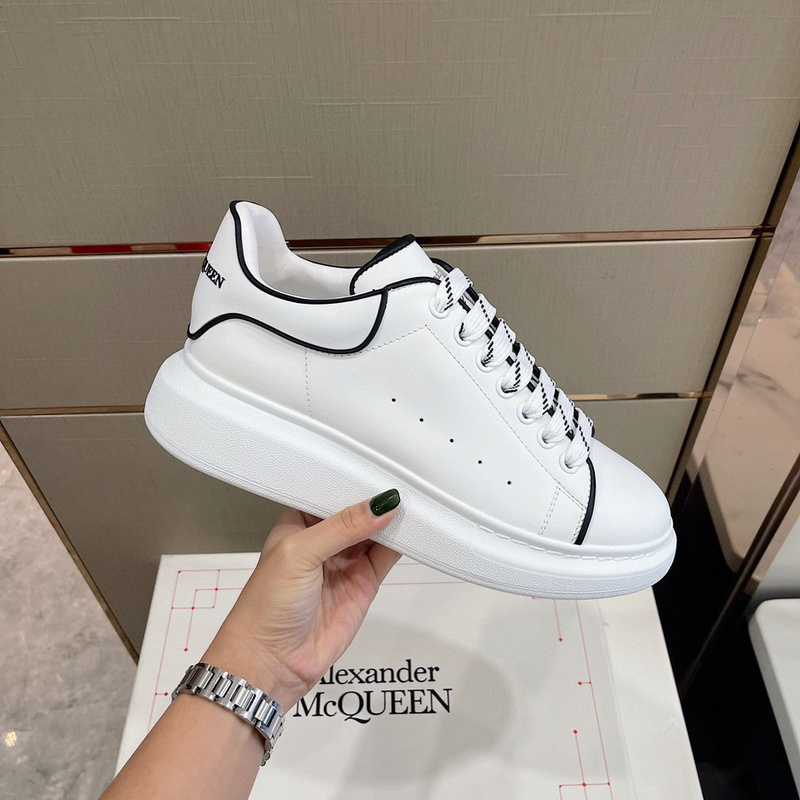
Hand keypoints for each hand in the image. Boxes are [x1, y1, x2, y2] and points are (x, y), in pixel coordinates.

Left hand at [202, 489, 401, 710]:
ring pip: (376, 533)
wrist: (271, 662)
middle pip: (357, 512)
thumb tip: (381, 504)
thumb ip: (342, 527)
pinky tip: (416, 528)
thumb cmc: (268, 604)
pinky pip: (387, 557)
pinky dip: (403, 544)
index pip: (330, 492)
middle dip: (377, 498)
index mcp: (299, 523)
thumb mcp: (300, 553)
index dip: (352, 479)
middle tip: (406, 476)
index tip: (378, 462)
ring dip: (393, 519)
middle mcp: (323, 540)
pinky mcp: (364, 584)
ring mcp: (345, 562)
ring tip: (417, 498)